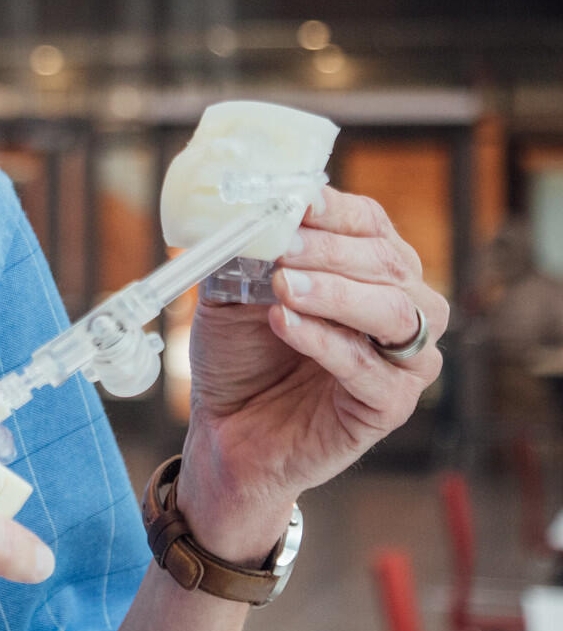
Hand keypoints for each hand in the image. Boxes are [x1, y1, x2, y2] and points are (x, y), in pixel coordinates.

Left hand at [177, 188, 448, 558]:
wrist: (227, 430)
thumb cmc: (240, 356)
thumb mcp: (233, 293)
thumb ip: (246, 255)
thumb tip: (248, 213)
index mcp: (369, 271)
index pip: (371, 225)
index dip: (336, 210)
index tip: (296, 200)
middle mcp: (402, 309)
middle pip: (391, 264)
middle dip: (331, 250)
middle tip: (281, 248)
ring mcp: (403, 361)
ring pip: (397, 314)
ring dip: (336, 293)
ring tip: (283, 287)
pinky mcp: (389, 407)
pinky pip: (372, 370)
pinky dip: (327, 342)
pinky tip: (285, 324)